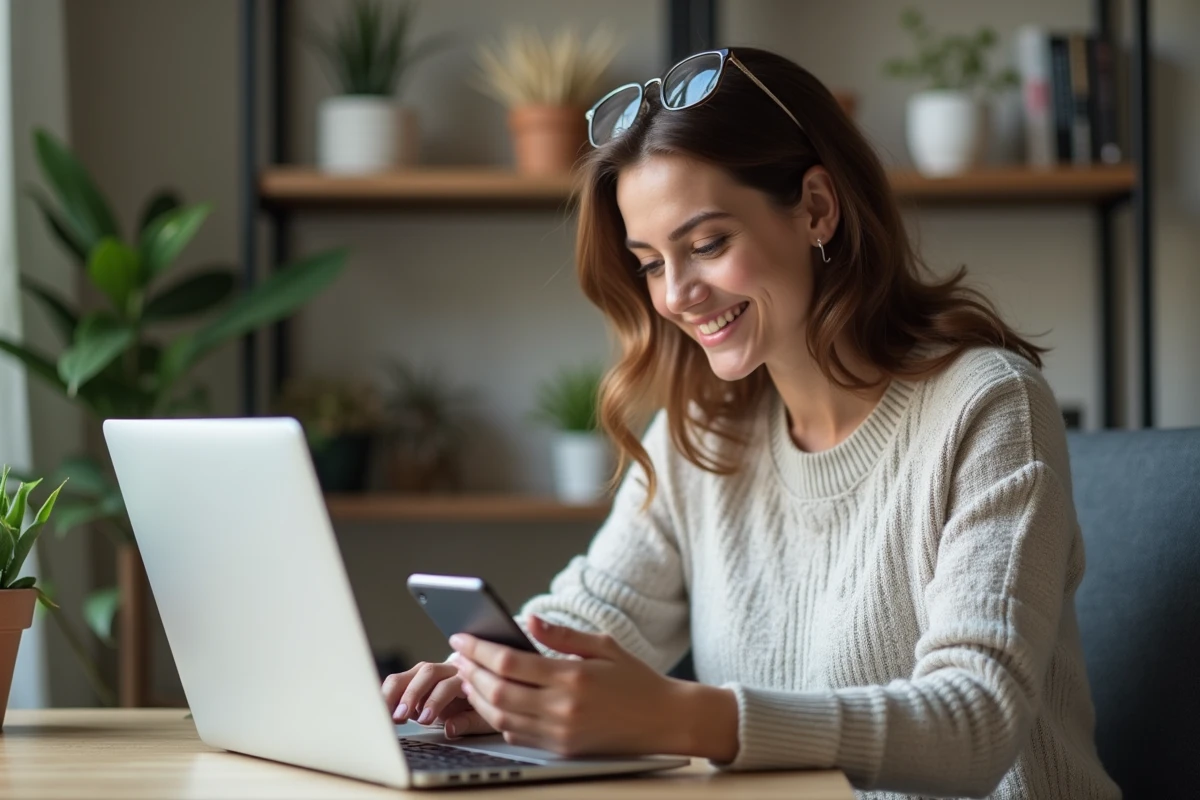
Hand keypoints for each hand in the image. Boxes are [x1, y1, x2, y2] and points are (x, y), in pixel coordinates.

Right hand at [381, 661, 495, 738]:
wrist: (481, 691)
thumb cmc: (481, 707)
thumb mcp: (482, 719)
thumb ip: (467, 722)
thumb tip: (450, 729)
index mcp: (466, 677)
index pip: (448, 685)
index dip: (435, 701)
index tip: (424, 720)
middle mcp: (447, 669)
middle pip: (426, 672)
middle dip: (411, 694)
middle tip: (400, 716)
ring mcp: (429, 671)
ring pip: (409, 673)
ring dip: (395, 693)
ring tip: (388, 714)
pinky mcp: (415, 676)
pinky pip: (400, 680)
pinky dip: (389, 693)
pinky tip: (384, 708)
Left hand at [450, 616, 722, 757]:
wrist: (665, 720)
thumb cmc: (636, 679)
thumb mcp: (604, 646)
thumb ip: (561, 635)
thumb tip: (527, 619)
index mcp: (572, 677)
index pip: (510, 661)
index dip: (479, 648)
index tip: (461, 637)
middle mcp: (562, 708)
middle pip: (497, 691)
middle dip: (471, 672)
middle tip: (459, 656)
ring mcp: (559, 733)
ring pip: (500, 717)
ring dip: (477, 696)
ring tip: (470, 677)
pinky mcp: (561, 749)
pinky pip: (516, 734)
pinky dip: (497, 717)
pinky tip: (492, 701)